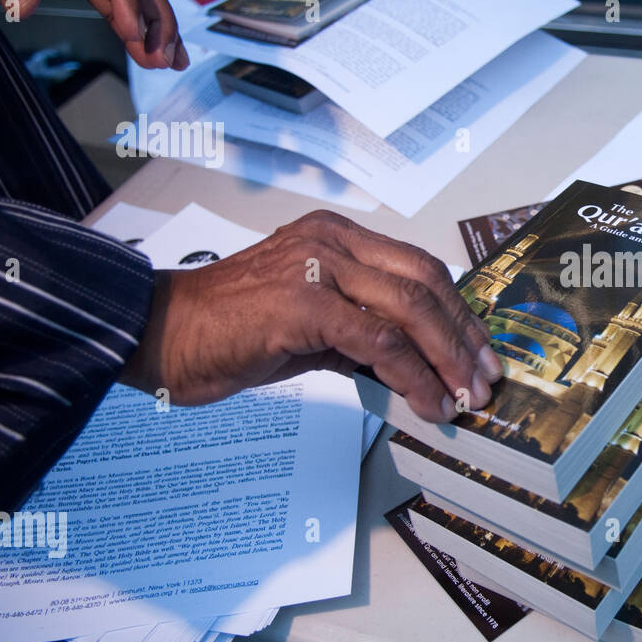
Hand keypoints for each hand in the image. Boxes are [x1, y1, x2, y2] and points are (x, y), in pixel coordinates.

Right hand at [121, 211, 503, 421]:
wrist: (156, 334)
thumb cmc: (226, 331)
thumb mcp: (308, 325)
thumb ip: (359, 332)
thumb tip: (412, 366)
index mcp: (337, 237)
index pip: (419, 269)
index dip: (458, 314)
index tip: (480, 355)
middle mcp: (332, 241)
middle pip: (426, 284)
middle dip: (465, 337)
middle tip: (485, 382)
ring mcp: (318, 267)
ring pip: (411, 309)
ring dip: (448, 360)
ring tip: (464, 399)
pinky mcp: (304, 303)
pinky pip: (378, 340)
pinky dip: (413, 376)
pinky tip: (427, 404)